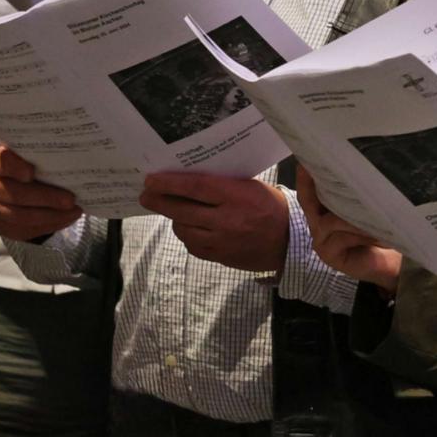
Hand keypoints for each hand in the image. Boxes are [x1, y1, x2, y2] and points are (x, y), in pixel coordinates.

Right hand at [0, 145, 80, 240]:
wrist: (19, 189)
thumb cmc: (32, 167)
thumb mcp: (35, 158)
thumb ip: (45, 158)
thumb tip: (74, 160)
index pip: (3, 161)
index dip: (16, 167)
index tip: (31, 172)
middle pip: (16, 194)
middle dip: (47, 198)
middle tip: (71, 200)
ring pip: (21, 216)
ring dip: (51, 215)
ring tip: (74, 211)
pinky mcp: (2, 225)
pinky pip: (25, 229)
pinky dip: (50, 224)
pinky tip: (67, 218)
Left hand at [142, 171, 289, 272]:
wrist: (290, 242)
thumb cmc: (271, 207)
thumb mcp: (252, 188)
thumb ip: (223, 184)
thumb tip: (188, 180)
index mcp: (238, 196)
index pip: (195, 186)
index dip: (170, 183)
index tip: (151, 179)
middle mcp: (227, 219)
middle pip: (182, 209)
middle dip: (159, 201)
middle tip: (146, 195)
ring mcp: (222, 241)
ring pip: (183, 228)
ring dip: (175, 218)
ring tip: (175, 211)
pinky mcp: (219, 256)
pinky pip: (192, 245)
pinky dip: (187, 234)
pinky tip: (191, 227)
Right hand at [299, 166, 401, 291]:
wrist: (387, 264)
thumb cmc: (377, 235)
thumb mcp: (367, 212)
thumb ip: (358, 198)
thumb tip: (362, 172)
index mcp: (324, 212)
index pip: (310, 192)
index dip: (305, 177)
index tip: (304, 161)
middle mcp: (318, 225)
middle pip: (311, 202)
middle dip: (322, 186)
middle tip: (337, 172)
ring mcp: (321, 241)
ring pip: (331, 220)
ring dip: (355, 216)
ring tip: (377, 213)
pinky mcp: (329, 255)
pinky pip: (341, 237)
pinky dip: (361, 233)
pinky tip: (377, 233)